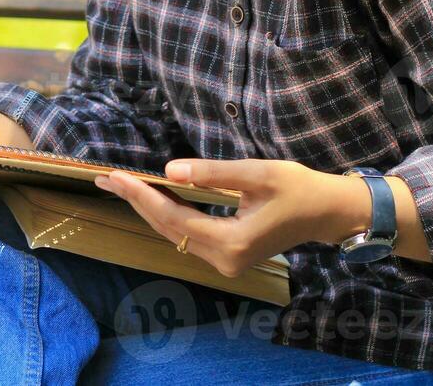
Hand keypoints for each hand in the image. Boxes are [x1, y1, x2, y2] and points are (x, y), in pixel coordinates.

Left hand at [93, 158, 368, 277]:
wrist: (327, 213)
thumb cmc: (298, 188)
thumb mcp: (258, 173)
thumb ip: (213, 173)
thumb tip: (170, 170)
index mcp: (232, 242)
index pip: (174, 218)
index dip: (143, 196)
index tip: (116, 177)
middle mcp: (225, 259)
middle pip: (169, 229)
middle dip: (136, 201)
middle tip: (105, 178)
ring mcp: (227, 262)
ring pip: (176, 234)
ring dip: (149, 208)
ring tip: (121, 185)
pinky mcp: (229, 256)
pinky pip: (188, 234)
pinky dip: (168, 214)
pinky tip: (152, 197)